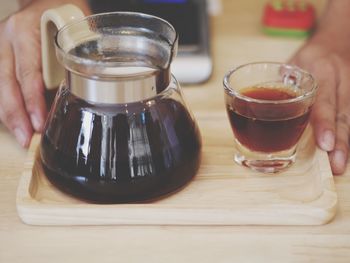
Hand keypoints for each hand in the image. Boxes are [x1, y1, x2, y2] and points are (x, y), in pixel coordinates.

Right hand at [0, 0, 89, 147]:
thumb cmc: (66, 12)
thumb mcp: (75, 29)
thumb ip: (74, 57)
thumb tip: (80, 93)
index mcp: (24, 30)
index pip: (27, 73)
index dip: (32, 101)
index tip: (39, 122)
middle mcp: (7, 38)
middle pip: (7, 83)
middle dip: (16, 115)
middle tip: (27, 138)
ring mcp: (1, 46)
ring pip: (1, 86)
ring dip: (10, 114)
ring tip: (21, 136)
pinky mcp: (2, 54)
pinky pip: (2, 83)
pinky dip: (8, 104)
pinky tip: (15, 121)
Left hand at [290, 30, 349, 174]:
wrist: (339, 41)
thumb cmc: (312, 55)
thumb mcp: (293, 62)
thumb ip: (280, 84)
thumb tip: (257, 104)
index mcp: (324, 70)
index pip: (324, 101)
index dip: (324, 123)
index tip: (325, 144)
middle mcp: (342, 81)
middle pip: (343, 115)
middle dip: (340, 143)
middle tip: (336, 165)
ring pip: (349, 120)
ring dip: (345, 144)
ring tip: (338, 165)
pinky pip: (349, 119)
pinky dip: (345, 137)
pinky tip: (340, 154)